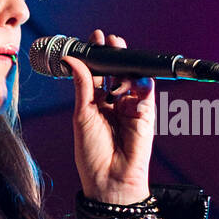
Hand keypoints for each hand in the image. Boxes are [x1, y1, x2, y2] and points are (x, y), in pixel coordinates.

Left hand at [63, 28, 154, 204]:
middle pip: (116, 72)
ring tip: (118, 48)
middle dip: (113, 54)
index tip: (92, 38)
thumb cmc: (91, 154)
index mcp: (95, 104)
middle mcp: (114, 103)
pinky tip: (134, 75)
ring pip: (131, 78)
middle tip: (107, 39)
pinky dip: (141, 82)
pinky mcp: (146, 114)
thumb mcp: (82, 115)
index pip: (97, 74)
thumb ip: (83, 86)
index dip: (96, 57)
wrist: (108, 179)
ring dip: (126, 63)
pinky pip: (146, 92)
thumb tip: (72, 59)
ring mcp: (131, 108)